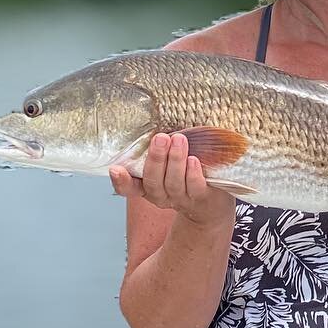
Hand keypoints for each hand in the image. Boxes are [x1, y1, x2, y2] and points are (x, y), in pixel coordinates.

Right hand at [109, 132, 235, 227]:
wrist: (211, 203)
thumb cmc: (186, 175)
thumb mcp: (168, 164)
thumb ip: (160, 151)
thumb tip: (156, 124)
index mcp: (148, 187)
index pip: (129, 188)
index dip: (121, 181)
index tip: (115, 169)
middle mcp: (161, 196)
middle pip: (153, 181)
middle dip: (155, 158)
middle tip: (160, 138)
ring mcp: (181, 199)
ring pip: (173, 183)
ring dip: (175, 160)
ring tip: (179, 140)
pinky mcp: (201, 198)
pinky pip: (194, 187)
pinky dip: (192, 173)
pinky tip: (193, 160)